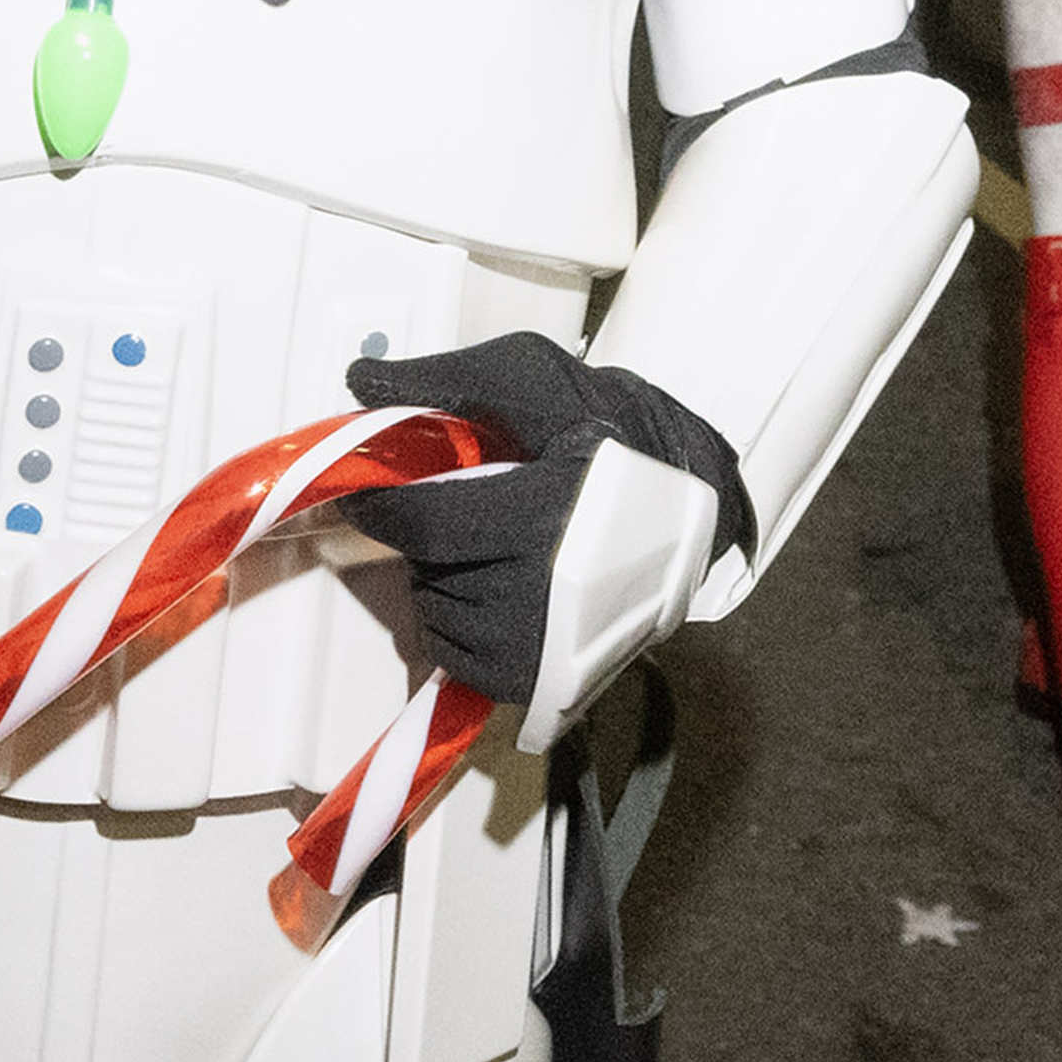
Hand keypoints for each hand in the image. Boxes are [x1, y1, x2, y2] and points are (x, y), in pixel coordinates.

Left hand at [336, 333, 752, 754]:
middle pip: (426, 569)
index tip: (370, 485)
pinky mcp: (541, 682)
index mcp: (539, 517)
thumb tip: (363, 381)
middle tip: (463, 502)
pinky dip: (460, 620)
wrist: (698, 504)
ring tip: (490, 542)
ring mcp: (541, 648)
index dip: (382, 501)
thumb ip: (448, 379)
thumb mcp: (539, 380)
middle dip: (427, 533)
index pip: (421, 522)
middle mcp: (539, 595)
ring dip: (442, 576)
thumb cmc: (617, 435)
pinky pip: (458, 656)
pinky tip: (497, 583)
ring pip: (437, 614)